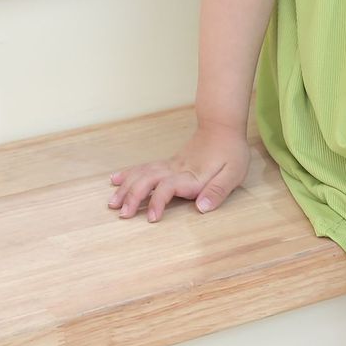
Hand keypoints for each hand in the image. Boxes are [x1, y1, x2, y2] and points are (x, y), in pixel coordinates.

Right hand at [107, 123, 250, 221]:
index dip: (158, 202)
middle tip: (122, 214)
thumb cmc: (231, 152)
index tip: (151, 218)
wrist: (222, 126)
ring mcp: (170, 165)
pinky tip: (115, 179)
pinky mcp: (168, 163)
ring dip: (126, 187)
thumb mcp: (233, 173)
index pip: (168, 187)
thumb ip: (217, 191)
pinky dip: (128, 173)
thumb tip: (202, 208)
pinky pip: (144, 167)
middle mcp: (176, 169)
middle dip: (133, 197)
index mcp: (192, 175)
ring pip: (142, 174)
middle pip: (148, 180)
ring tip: (112, 202)